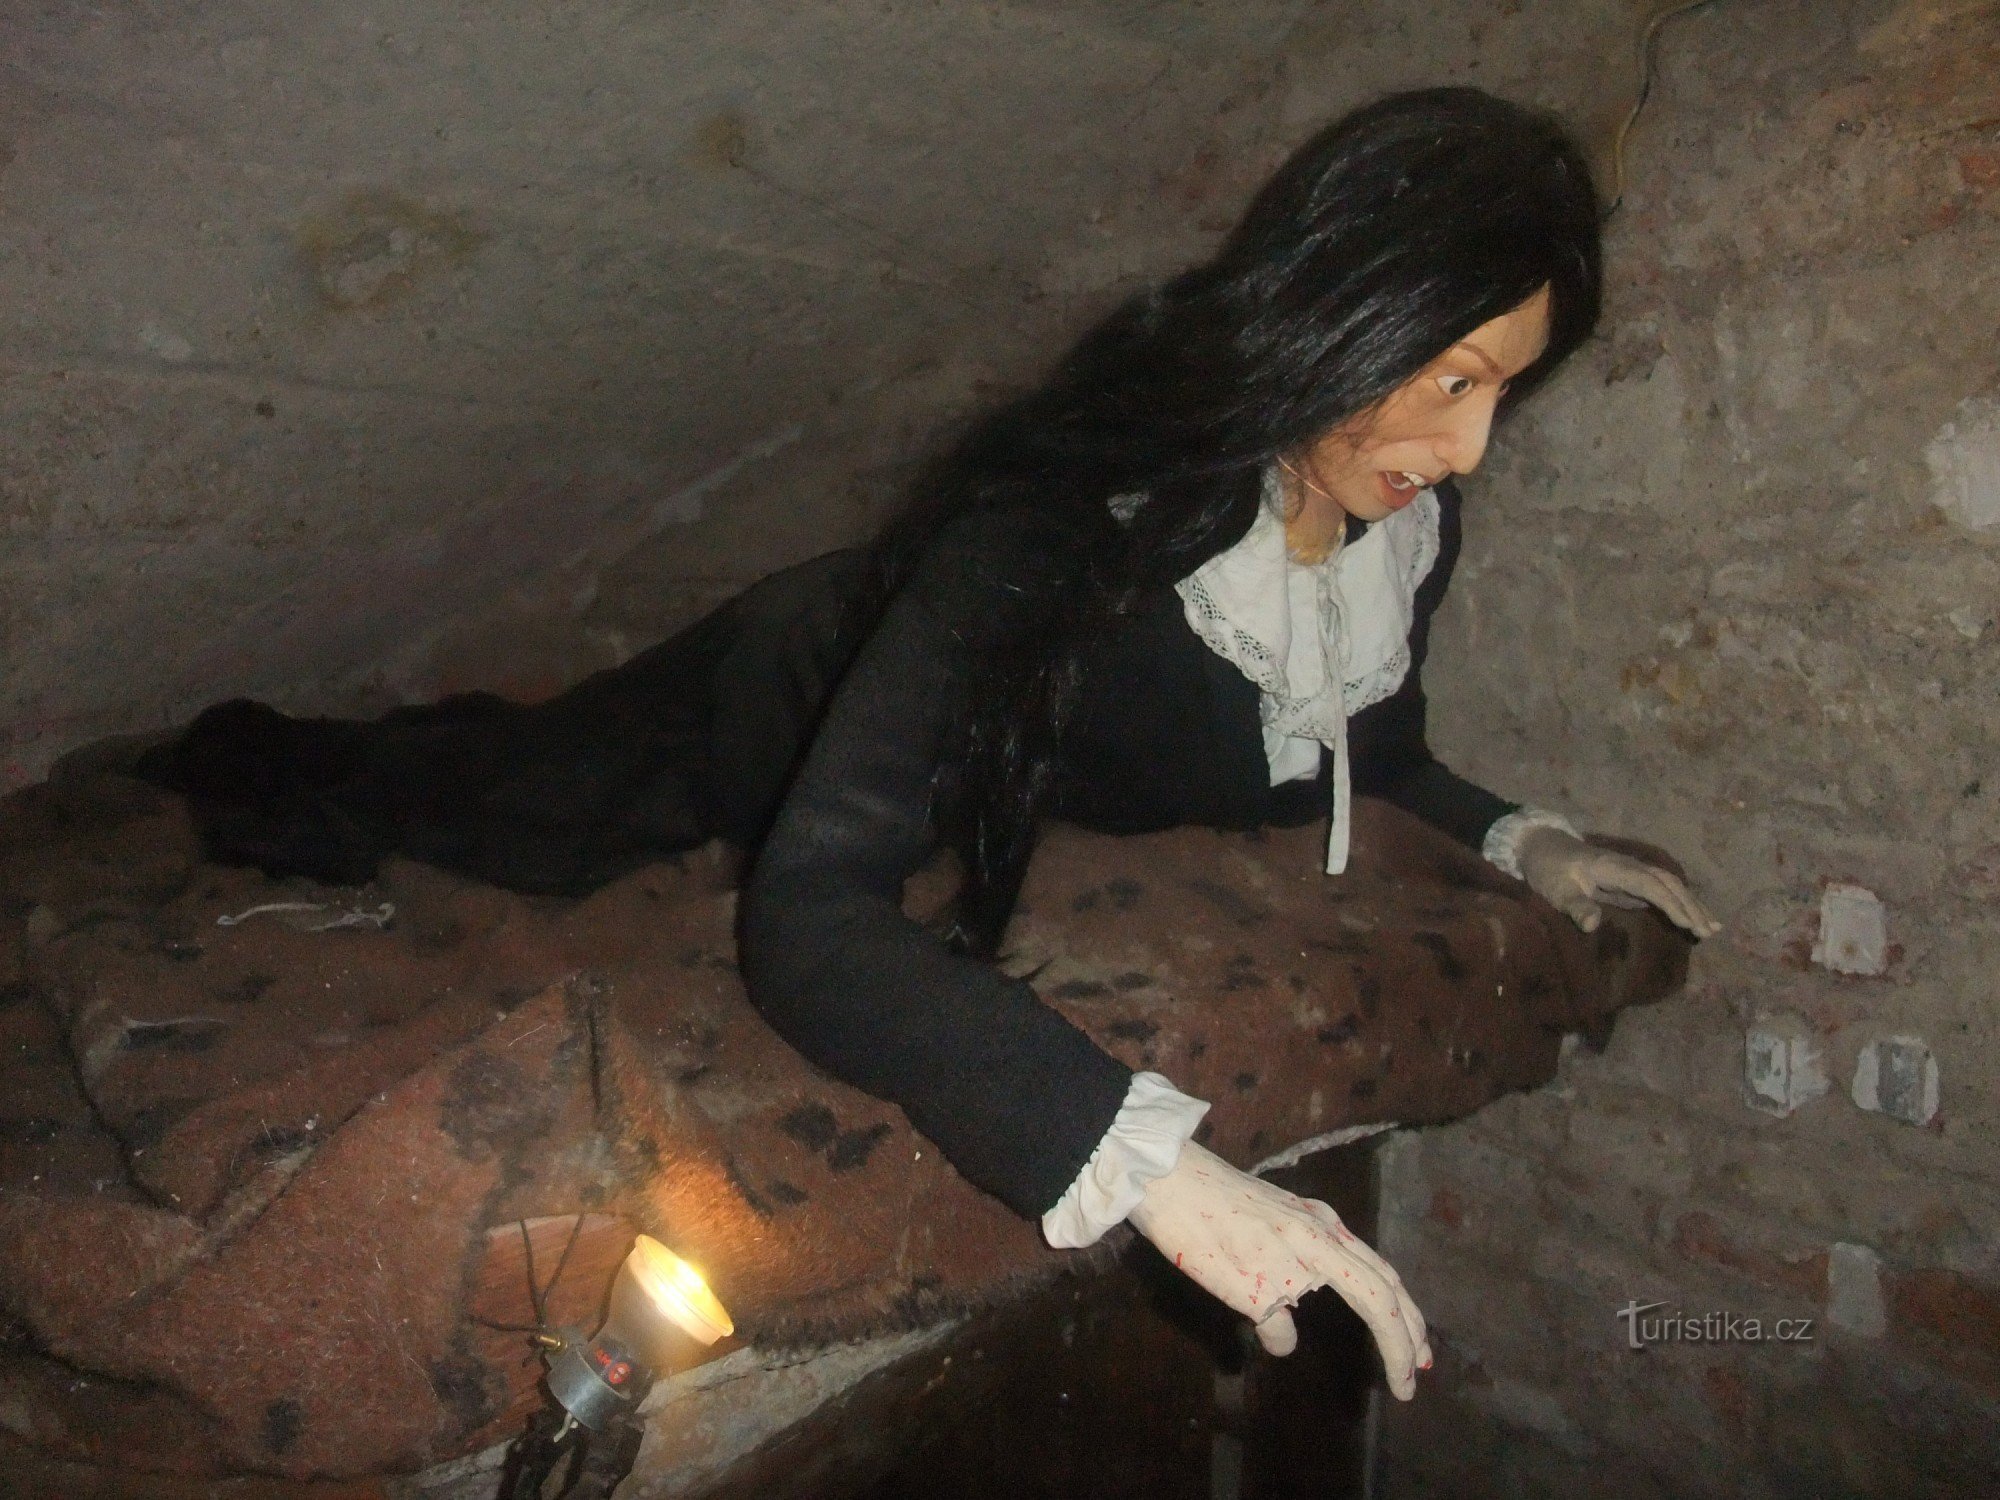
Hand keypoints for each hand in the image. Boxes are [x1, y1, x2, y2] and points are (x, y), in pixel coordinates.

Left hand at [1127, 1141, 1431, 1397]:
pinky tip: (1353, 1293)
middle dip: (1410, 1327)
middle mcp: (1326, 1226)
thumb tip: (1286, 1339)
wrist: (1166, 1173)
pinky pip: (1347, 1252)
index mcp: (1319, 1245)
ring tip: (1403, 1336)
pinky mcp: (1292, 1211)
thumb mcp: (1235, 1286)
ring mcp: (1311, 1215)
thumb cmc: (1198, 1230)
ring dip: (1392, 1304)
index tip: (1405, 1389)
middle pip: (1387, 1280)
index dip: (1398, 1347)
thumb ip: (1273, 1318)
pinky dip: (1365, 1281)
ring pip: (1370, 1264)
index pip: (1378, 1302)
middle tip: (1420, 1369)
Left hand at [1515, 825, 1720, 938]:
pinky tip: (1691, 917)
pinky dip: (1679, 902)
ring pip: (1668, 884)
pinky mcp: (1629, 879)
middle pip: (1667, 883)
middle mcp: (1628, 865)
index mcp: (1613, 867)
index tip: (1688, 925)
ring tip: (1712, 927)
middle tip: (1709, 932)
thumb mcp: (1555, 890)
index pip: (1650, 885)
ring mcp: (1630, 870)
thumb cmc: (1547, 869)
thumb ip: (1574, 906)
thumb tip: (1591, 925)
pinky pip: (1660, 889)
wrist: (1540, 846)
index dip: (1671, 904)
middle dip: (1690, 906)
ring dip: (1690, 903)